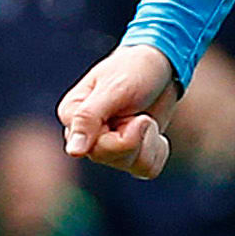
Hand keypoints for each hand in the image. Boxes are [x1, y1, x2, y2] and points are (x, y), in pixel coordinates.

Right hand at [59, 42, 180, 178]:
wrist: (161, 65)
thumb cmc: (133, 68)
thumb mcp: (113, 89)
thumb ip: (89, 118)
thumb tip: (73, 151)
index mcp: (73, 116)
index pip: (94, 149)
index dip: (123, 138)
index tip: (134, 114)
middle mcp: (87, 135)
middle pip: (112, 159)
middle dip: (137, 137)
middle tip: (141, 114)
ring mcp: (108, 146)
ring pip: (131, 166)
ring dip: (149, 142)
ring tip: (145, 118)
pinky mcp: (130, 152)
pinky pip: (146, 170)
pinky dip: (157, 151)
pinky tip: (154, 132)